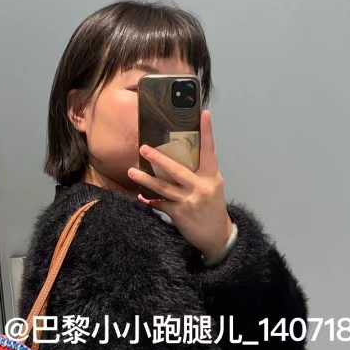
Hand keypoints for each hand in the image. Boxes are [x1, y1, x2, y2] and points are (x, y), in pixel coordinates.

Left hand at [127, 108, 232, 258]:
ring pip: (163, 188)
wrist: (217, 235)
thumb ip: (199, 173)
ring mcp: (189, 201)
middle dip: (159, 159)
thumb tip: (178, 157)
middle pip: (176, 170)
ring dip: (145, 180)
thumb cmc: (213, 207)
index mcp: (211, 176)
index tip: (204, 113)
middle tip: (143, 148)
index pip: (209, 150)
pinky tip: (140, 196)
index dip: (207, 131)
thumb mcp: (212, 186)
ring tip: (131, 172)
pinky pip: (160, 204)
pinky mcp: (179, 214)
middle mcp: (200, 187)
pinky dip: (149, 200)